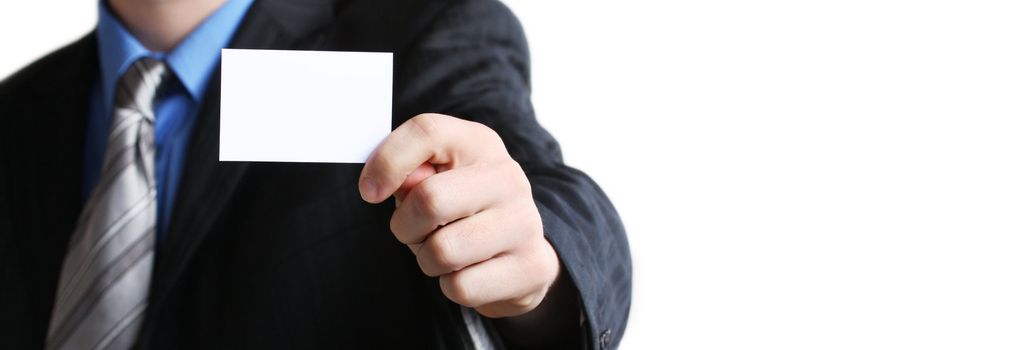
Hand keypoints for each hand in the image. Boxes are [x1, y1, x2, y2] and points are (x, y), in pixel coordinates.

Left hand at [359, 113, 559, 317]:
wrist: (519, 254)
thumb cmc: (461, 212)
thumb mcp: (433, 182)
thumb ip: (409, 176)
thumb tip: (397, 184)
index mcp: (479, 143)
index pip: (427, 131)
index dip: (387, 161)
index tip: (369, 192)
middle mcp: (508, 177)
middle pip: (429, 200)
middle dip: (405, 227)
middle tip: (412, 232)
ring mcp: (525, 222)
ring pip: (443, 251)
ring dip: (427, 261)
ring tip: (444, 252)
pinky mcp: (531, 266)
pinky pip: (461, 286)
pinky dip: (451, 286)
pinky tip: (469, 272)